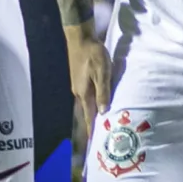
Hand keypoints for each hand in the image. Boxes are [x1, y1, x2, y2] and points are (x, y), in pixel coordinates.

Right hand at [64, 25, 109, 139]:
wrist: (80, 38)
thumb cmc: (93, 54)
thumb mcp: (102, 72)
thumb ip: (103, 91)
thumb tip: (104, 111)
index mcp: (84, 93)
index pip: (89, 116)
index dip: (92, 129)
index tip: (93, 143)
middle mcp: (79, 92)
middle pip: (87, 112)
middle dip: (92, 125)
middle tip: (98, 138)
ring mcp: (78, 86)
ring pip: (87, 104)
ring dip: (93, 114)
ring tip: (99, 124)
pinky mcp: (80, 79)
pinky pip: (87, 95)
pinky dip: (93, 103)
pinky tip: (98, 104)